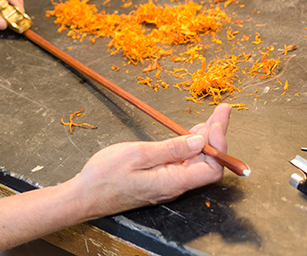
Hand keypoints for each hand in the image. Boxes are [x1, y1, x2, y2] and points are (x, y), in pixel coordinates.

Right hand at [71, 104, 231, 218]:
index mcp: (173, 182)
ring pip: (196, 162)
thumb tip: (199, 141)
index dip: (219, 144)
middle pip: (208, 163)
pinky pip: (183, 163)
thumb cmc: (106, 176)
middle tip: (221, 110)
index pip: (212, 167)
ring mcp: (168, 182)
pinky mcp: (160, 179)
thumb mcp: (137, 155)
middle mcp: (176, 185)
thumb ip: (170, 149)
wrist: (85, 195)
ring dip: (205, 139)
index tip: (215, 120)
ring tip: (210, 118)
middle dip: (216, 135)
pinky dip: (190, 146)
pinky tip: (189, 133)